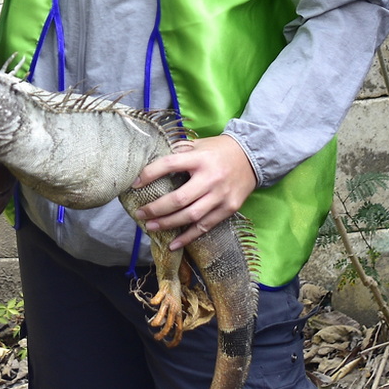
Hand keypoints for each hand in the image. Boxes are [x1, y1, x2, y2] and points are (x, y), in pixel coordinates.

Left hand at [132, 134, 256, 250]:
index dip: (150, 174)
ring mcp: (221, 195)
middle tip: (140, 213)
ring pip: (190, 216)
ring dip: (168, 224)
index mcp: (200, 158)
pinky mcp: (228, 208)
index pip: (170, 165)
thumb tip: (152, 163)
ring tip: (150, 227)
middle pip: (179, 198)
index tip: (135, 183)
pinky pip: (205, 226)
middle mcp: (211, 178)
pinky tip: (173, 243)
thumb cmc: (219, 150)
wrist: (253, 156)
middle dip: (156, 208)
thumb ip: (179, 152)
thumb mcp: (199, 144)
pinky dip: (188, 237)